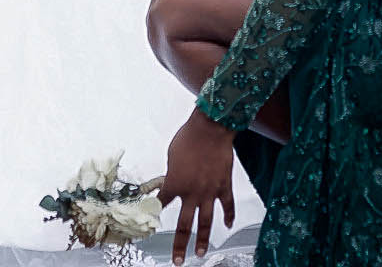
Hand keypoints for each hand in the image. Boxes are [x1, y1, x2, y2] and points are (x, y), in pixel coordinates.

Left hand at [158, 108, 234, 263]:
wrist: (210, 128)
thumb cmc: (188, 137)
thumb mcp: (172, 155)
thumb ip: (172, 172)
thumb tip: (172, 180)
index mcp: (175, 184)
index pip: (162, 203)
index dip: (156, 210)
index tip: (152, 219)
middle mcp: (192, 193)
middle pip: (184, 225)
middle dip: (179, 245)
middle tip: (177, 260)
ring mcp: (209, 192)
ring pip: (206, 222)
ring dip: (204, 239)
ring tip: (201, 252)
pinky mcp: (224, 186)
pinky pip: (227, 205)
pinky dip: (229, 216)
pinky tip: (229, 225)